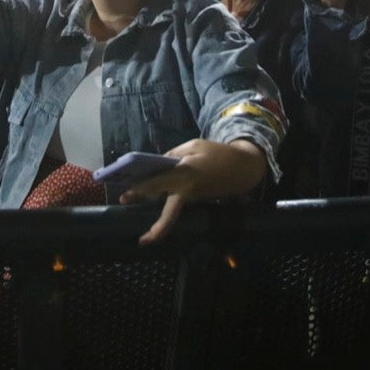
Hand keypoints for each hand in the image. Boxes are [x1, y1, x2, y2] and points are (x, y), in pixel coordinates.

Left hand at [119, 138, 267, 245]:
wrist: (244, 169)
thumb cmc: (218, 153)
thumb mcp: (194, 145)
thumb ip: (173, 155)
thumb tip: (158, 165)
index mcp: (185, 173)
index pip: (157, 183)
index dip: (140, 190)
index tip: (125, 195)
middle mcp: (187, 190)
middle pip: (166, 209)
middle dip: (152, 224)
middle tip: (133, 223)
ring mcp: (192, 198)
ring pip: (168, 205)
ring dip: (151, 203)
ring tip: (129, 198)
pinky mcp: (196, 200)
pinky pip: (175, 200)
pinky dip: (162, 196)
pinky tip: (149, 191)